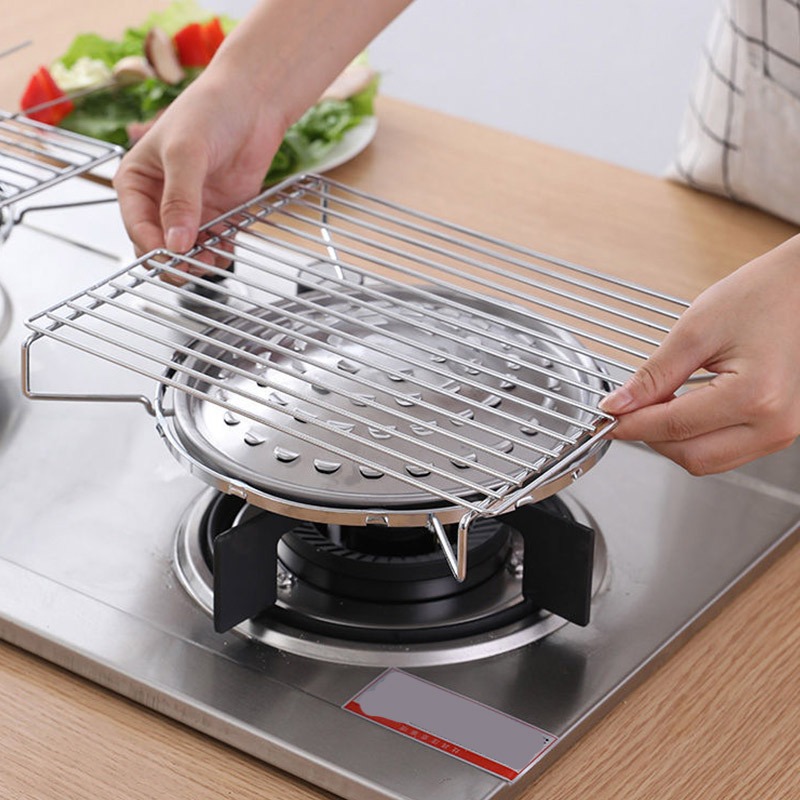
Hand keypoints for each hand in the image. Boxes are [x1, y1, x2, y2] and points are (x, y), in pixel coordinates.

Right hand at [114, 67, 284, 280]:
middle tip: (192, 265)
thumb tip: (175, 243)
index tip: (171, 256)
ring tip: (211, 260)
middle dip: (174, 259)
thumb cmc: (208, 112)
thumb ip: (180, 200)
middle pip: (159, 244)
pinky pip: (215, 245)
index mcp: (136, 182)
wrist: (252, 102)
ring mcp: (190, 209)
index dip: (152, 245)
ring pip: (187, 251)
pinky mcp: (219, 214)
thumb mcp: (185, 153)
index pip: (136, 226)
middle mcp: (160, 199)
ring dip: (198, 261)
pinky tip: (225, 252)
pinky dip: (219, 254)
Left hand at [599, 234, 799, 473]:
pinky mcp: (779, 432)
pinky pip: (726, 452)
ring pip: (707, 461)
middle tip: (629, 409)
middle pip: (690, 457)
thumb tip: (619, 405)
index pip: (673, 427)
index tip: (606, 417)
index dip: (631, 424)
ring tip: (656, 405)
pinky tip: (682, 410)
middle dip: (651, 437)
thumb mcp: (696, 331)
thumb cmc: (762, 296)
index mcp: (754, 395)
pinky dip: (696, 438)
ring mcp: (781, 433)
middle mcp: (774, 424)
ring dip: (673, 441)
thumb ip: (653, 375)